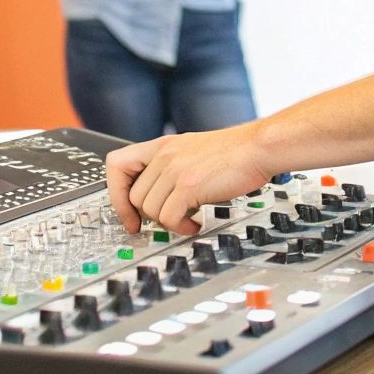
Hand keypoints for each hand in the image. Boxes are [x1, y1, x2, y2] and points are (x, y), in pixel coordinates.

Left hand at [106, 125, 274, 234]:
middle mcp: (164, 155)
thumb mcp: (192, 150)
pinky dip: (180, 227)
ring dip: (167, 223)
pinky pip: (168, 218)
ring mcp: (175, 169)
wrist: (258, 147)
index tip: (128, 211)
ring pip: (149, 209)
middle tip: (166, 222)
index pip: (116, 164)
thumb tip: (158, 195)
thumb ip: (172, 166)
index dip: (116, 192)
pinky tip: (195, 222)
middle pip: (134, 196)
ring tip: (187, 220)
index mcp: (162, 146)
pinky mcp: (189, 185)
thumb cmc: (234, 152)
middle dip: (147, 216)